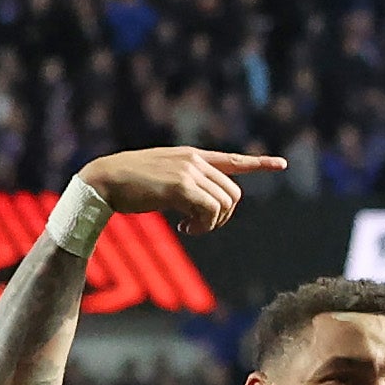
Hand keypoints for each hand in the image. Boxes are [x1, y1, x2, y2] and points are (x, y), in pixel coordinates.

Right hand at [73, 146, 280, 230]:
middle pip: (233, 194)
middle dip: (224, 217)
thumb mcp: (163, 177)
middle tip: (200, 226)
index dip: (258, 164)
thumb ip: (188, 183)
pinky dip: (203, 226)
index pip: (232, 160)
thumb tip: (208, 206)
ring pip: (224, 204)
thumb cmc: (129, 184)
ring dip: (212, 224)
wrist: (103, 180)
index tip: (282, 164)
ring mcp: (188, 171)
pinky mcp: (180, 185)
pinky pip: (210, 211)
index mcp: (192, 156)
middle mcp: (194, 160)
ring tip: (190, 228)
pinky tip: (185, 229)